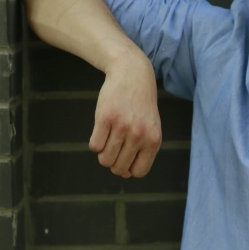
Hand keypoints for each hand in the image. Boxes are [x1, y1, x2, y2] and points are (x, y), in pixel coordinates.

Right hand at [88, 56, 161, 177]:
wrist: (133, 75)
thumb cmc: (141, 105)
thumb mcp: (151, 127)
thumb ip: (143, 150)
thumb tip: (125, 174)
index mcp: (153, 141)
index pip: (138, 172)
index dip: (129, 170)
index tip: (124, 159)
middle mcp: (139, 136)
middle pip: (119, 168)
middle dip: (114, 163)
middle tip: (114, 148)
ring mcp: (122, 127)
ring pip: (105, 159)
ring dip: (103, 154)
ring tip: (108, 139)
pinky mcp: (105, 118)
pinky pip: (94, 146)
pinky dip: (95, 143)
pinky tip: (102, 131)